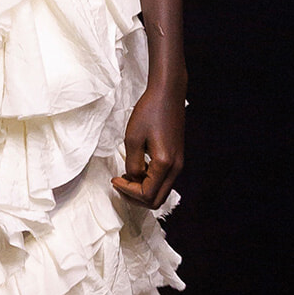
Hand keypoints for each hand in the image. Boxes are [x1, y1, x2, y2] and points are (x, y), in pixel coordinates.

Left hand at [111, 81, 184, 209]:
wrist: (167, 94)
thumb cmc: (149, 112)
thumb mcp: (133, 139)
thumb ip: (132, 164)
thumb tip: (133, 178)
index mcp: (165, 164)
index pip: (147, 195)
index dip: (128, 191)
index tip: (115, 179)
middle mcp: (176, 168)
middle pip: (156, 200)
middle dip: (136, 197)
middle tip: (120, 184)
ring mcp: (178, 164)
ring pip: (161, 192)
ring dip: (142, 190)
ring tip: (126, 177)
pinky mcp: (177, 158)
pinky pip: (163, 180)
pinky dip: (149, 182)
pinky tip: (137, 169)